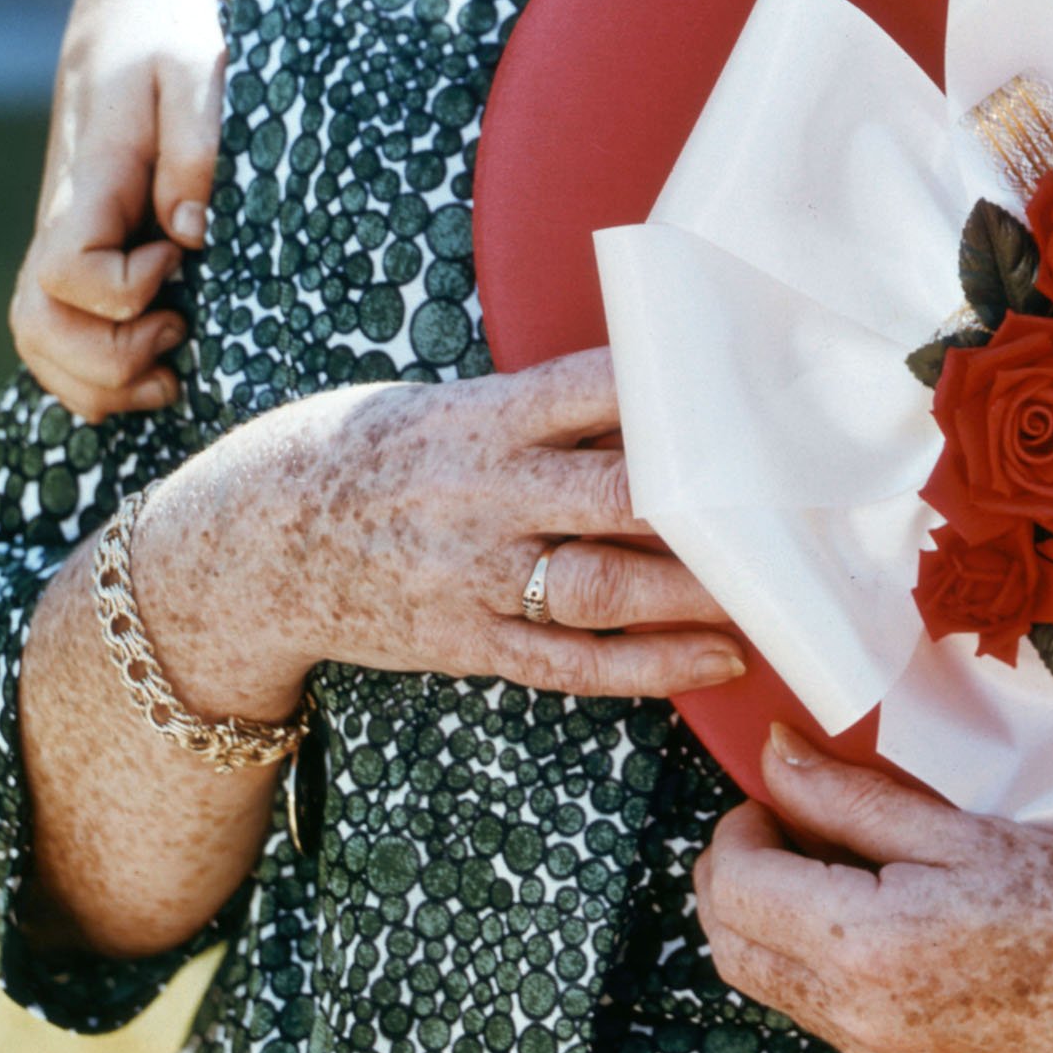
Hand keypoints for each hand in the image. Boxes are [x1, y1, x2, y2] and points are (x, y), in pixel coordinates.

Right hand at [12, 0, 230, 418]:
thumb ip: (197, 146)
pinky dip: (96, 375)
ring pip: (39, 344)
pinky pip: (59, 337)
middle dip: (111, 359)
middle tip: (182, 328)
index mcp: (90, 183)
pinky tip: (157, 368)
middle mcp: (63, 223)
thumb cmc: (173, 37)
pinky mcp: (83, 251)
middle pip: (36, 327)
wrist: (133, 11)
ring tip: (174, 369)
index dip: (126, 288)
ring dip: (101, 382)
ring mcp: (66, 241)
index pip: (67, 270)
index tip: (182, 253)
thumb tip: (192, 234)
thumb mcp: (196, 68)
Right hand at [134, 347, 744, 721]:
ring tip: (780, 595)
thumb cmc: (380, 455)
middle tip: (800, 502)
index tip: (761, 388)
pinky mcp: (468, 643)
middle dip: (714, 505)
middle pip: (621, 495)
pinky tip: (718, 659)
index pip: (597, 386)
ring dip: (701, 597)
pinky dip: (653, 666)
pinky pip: (574, 663)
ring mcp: (475, 576)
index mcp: (483, 417)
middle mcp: (485, 493)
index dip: (680, 389)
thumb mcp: (451, 407)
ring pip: (607, 588)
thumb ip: (551, 412)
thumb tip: (676, 402)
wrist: (252, 544)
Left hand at [693, 727, 1052, 1052]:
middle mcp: (861, 1023)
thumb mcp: (967, 832)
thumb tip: (774, 757)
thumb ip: (854, 799)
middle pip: (732, 950)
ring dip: (775, 923)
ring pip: (774, 988)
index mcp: (868, 950)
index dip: (737, 830)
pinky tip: (885, 922)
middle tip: (786, 821)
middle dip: (735, 879)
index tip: (770, 793)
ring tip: (839, 863)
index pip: (734, 890)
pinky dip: (824, 966)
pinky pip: (828, 1021)